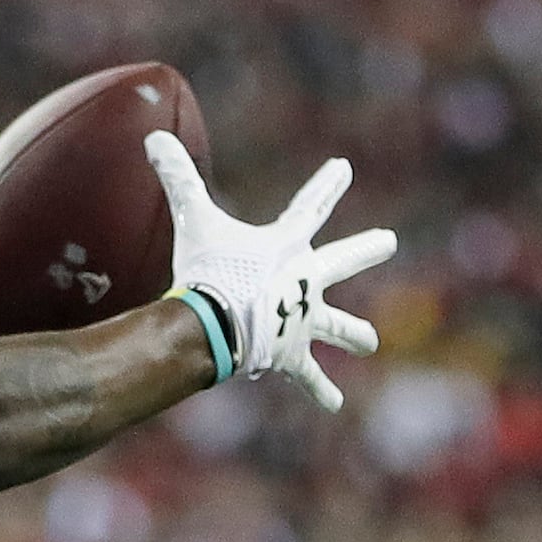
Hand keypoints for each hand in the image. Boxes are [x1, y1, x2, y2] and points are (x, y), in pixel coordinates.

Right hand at [144, 132, 394, 410]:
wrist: (220, 322)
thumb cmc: (209, 270)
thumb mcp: (194, 220)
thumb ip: (177, 179)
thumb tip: (152, 136)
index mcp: (287, 246)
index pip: (311, 206)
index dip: (327, 185)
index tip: (345, 168)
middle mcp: (304, 281)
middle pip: (342, 261)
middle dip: (366, 249)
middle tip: (389, 241)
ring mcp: (302, 320)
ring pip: (335, 326)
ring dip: (354, 334)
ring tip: (371, 343)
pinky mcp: (291, 353)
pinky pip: (308, 375)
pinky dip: (319, 390)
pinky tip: (335, 405)